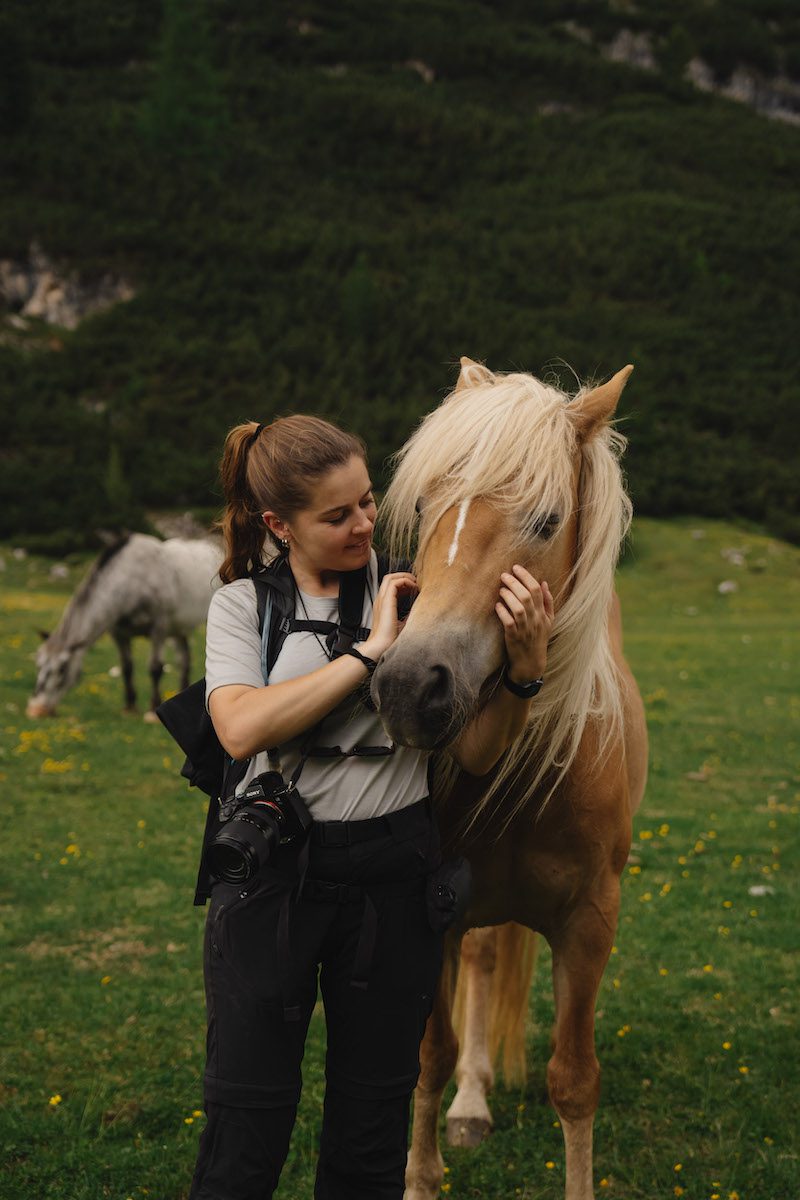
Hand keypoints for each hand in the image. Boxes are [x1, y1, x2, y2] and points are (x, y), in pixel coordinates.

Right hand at [360, 572, 417, 659]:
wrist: (380, 646)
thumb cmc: (389, 639)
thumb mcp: (403, 624)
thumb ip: (408, 616)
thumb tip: (419, 611)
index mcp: (383, 605)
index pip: (390, 586)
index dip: (403, 584)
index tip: (414, 588)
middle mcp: (381, 600)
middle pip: (389, 578)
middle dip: (403, 576)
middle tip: (415, 582)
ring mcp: (382, 599)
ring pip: (390, 577)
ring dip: (405, 577)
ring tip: (415, 582)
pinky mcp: (386, 601)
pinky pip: (395, 582)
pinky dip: (405, 581)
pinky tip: (413, 587)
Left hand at [495, 565, 553, 682]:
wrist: (531, 663)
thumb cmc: (538, 638)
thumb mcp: (548, 621)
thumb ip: (547, 601)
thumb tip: (543, 582)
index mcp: (543, 613)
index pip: (536, 590)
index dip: (526, 576)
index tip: (516, 568)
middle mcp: (535, 620)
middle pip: (527, 596)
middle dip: (514, 583)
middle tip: (504, 575)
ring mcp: (525, 629)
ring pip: (518, 608)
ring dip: (508, 596)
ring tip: (501, 590)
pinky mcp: (513, 637)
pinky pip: (508, 622)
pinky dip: (502, 612)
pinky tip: (497, 606)